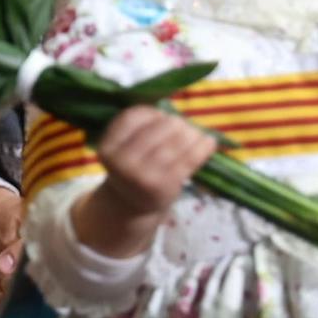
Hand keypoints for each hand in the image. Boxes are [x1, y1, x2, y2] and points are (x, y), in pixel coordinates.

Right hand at [95, 106, 213, 217]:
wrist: (132, 205)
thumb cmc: (133, 168)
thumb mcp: (123, 148)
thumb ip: (139, 129)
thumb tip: (173, 113)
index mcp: (108, 147)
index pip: (131, 118)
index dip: (150, 113)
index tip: (161, 115)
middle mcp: (122, 161)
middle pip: (156, 130)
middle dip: (175, 123)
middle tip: (184, 125)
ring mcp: (142, 175)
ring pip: (173, 145)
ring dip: (191, 134)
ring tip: (198, 133)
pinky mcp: (163, 186)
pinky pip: (188, 161)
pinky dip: (202, 149)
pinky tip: (209, 143)